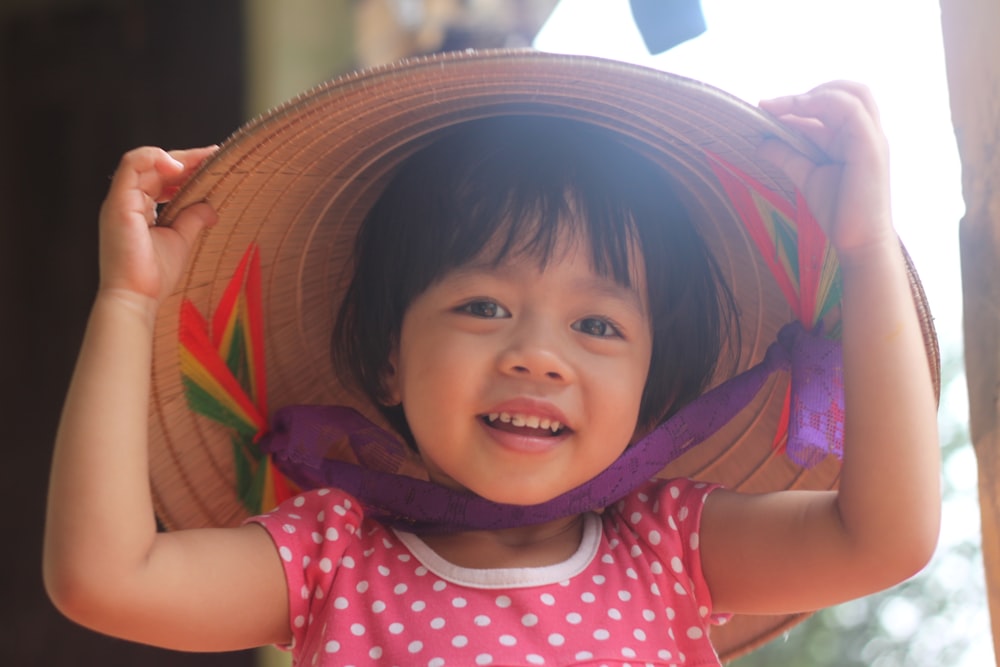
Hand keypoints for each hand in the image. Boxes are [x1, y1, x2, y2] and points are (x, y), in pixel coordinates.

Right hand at [98, 146, 217, 307]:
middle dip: (185, 159)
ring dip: (175, 157)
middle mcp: (126, 201)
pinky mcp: (118, 203)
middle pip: (153, 166)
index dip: (185, 167)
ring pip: (142, 161)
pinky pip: (131, 165)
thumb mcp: (181, 240)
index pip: (159, 176)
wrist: (137, 297)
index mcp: (138, 208)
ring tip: (202, 161)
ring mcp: (120, 201)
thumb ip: (193, 219)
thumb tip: (210, 207)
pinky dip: (154, 158)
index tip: (211, 163)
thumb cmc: (154, 275)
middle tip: (213, 156)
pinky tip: (179, 166)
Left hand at [757, 81, 893, 255]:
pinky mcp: (871, 145)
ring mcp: (872, 136)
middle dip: (810, 91)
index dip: (799, 103)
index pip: (832, 105)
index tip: (765, 108)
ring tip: (777, 106)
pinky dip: (820, 104)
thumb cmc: (840, 211)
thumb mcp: (806, 176)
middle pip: (849, 90)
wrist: (858, 241)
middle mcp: (866, 132)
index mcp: (855, 137)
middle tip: (774, 105)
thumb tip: (761, 142)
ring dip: (810, 95)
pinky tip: (792, 112)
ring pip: (851, 94)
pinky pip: (851, 110)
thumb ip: (787, 156)